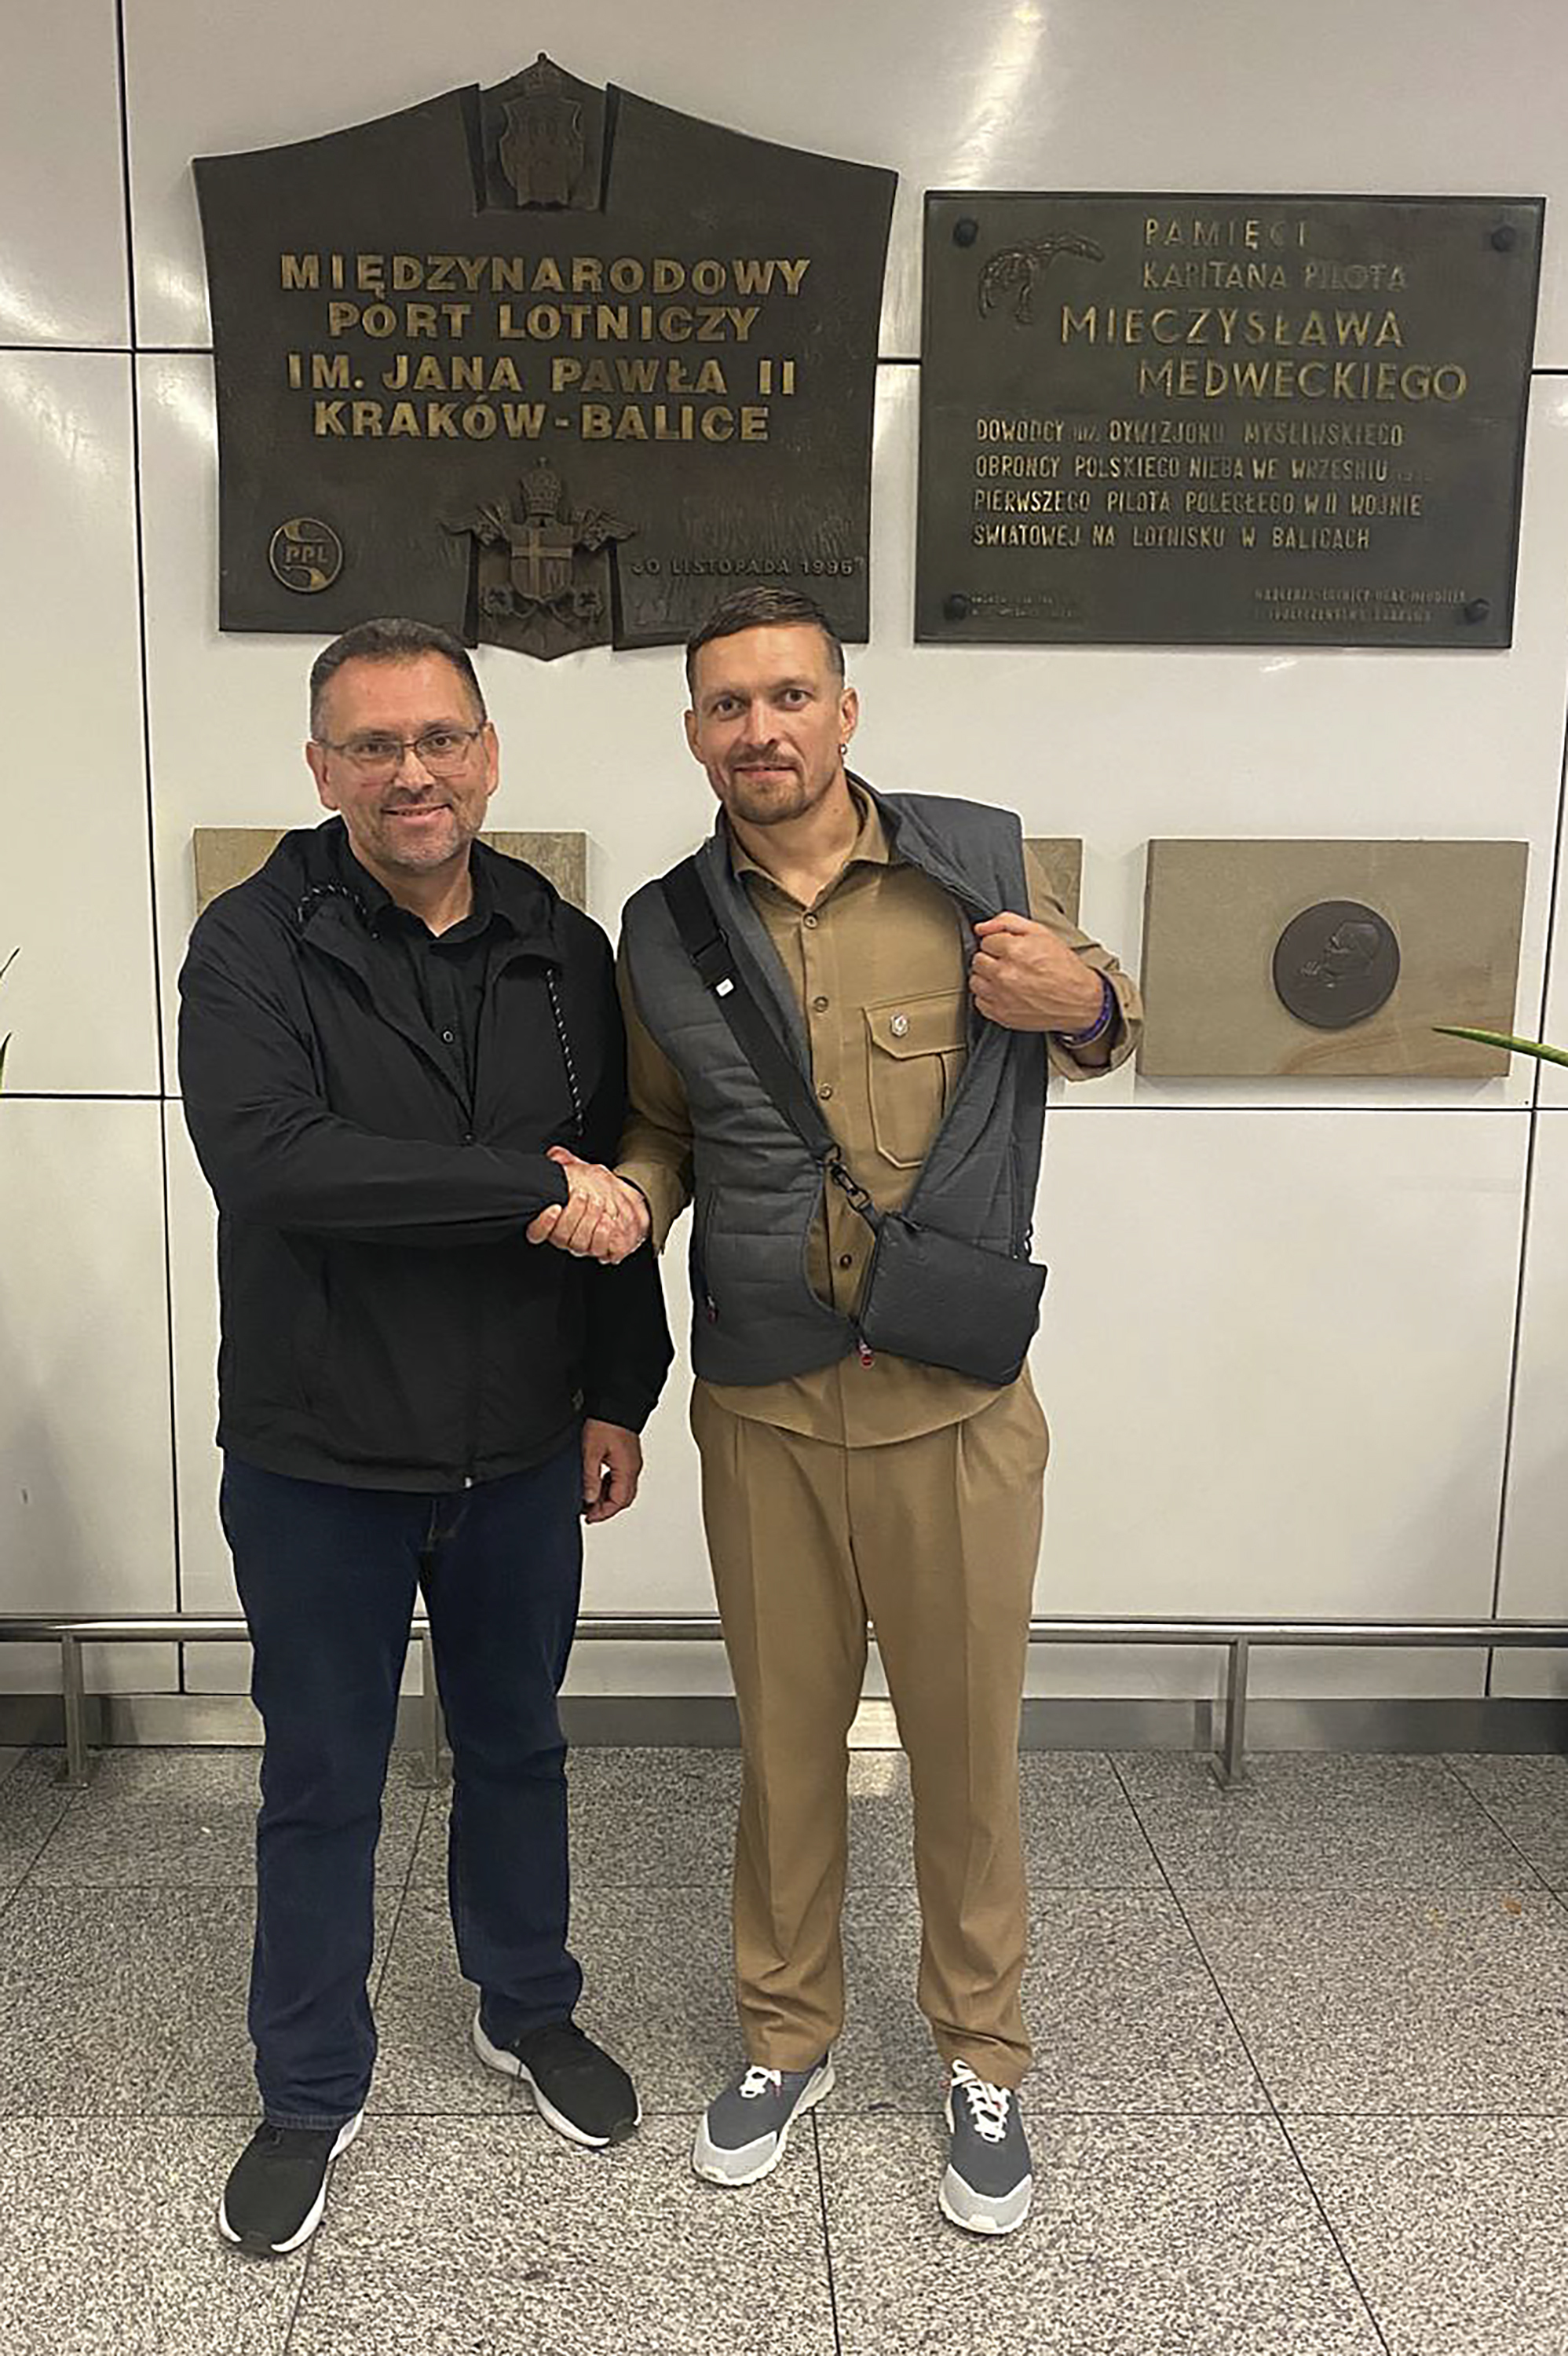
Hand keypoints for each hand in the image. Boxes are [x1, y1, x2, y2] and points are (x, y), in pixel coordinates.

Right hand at [526, 1149, 650, 1262]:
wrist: (623, 1202)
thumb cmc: (597, 1187)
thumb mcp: (582, 1172)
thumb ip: (567, 1163)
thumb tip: (556, 1154)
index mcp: (553, 1222)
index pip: (537, 1232)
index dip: (544, 1223)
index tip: (555, 1207)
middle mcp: (564, 1237)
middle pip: (561, 1236)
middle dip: (573, 1213)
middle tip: (583, 1194)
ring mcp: (582, 1246)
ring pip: (579, 1244)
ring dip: (589, 1220)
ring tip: (597, 1202)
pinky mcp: (602, 1250)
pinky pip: (599, 1250)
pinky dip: (602, 1236)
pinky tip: (606, 1221)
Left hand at [581, 1418, 642, 1523]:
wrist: (616, 1403)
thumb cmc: (606, 1423)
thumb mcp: (592, 1452)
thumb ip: (590, 1478)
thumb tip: (589, 1499)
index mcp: (627, 1469)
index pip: (618, 1502)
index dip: (603, 1513)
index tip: (589, 1517)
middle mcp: (632, 1468)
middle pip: (623, 1499)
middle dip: (606, 1508)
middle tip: (588, 1512)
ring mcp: (631, 1462)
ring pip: (622, 1490)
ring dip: (607, 1498)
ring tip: (589, 1499)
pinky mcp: (627, 1457)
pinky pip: (621, 1479)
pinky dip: (609, 1486)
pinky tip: (596, 1484)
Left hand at [969, 912, 1106, 1032]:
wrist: (1078, 999)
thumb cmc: (1063, 967)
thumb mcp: (1041, 933)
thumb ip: (1007, 923)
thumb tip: (981, 927)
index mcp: (1014, 950)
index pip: (985, 941)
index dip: (998, 944)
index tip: (1010, 950)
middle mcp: (1004, 974)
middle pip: (978, 960)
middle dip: (991, 959)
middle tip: (1009, 963)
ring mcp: (1001, 996)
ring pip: (975, 981)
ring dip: (987, 978)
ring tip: (1006, 978)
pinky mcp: (1001, 1014)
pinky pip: (979, 1002)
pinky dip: (989, 997)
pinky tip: (1005, 992)